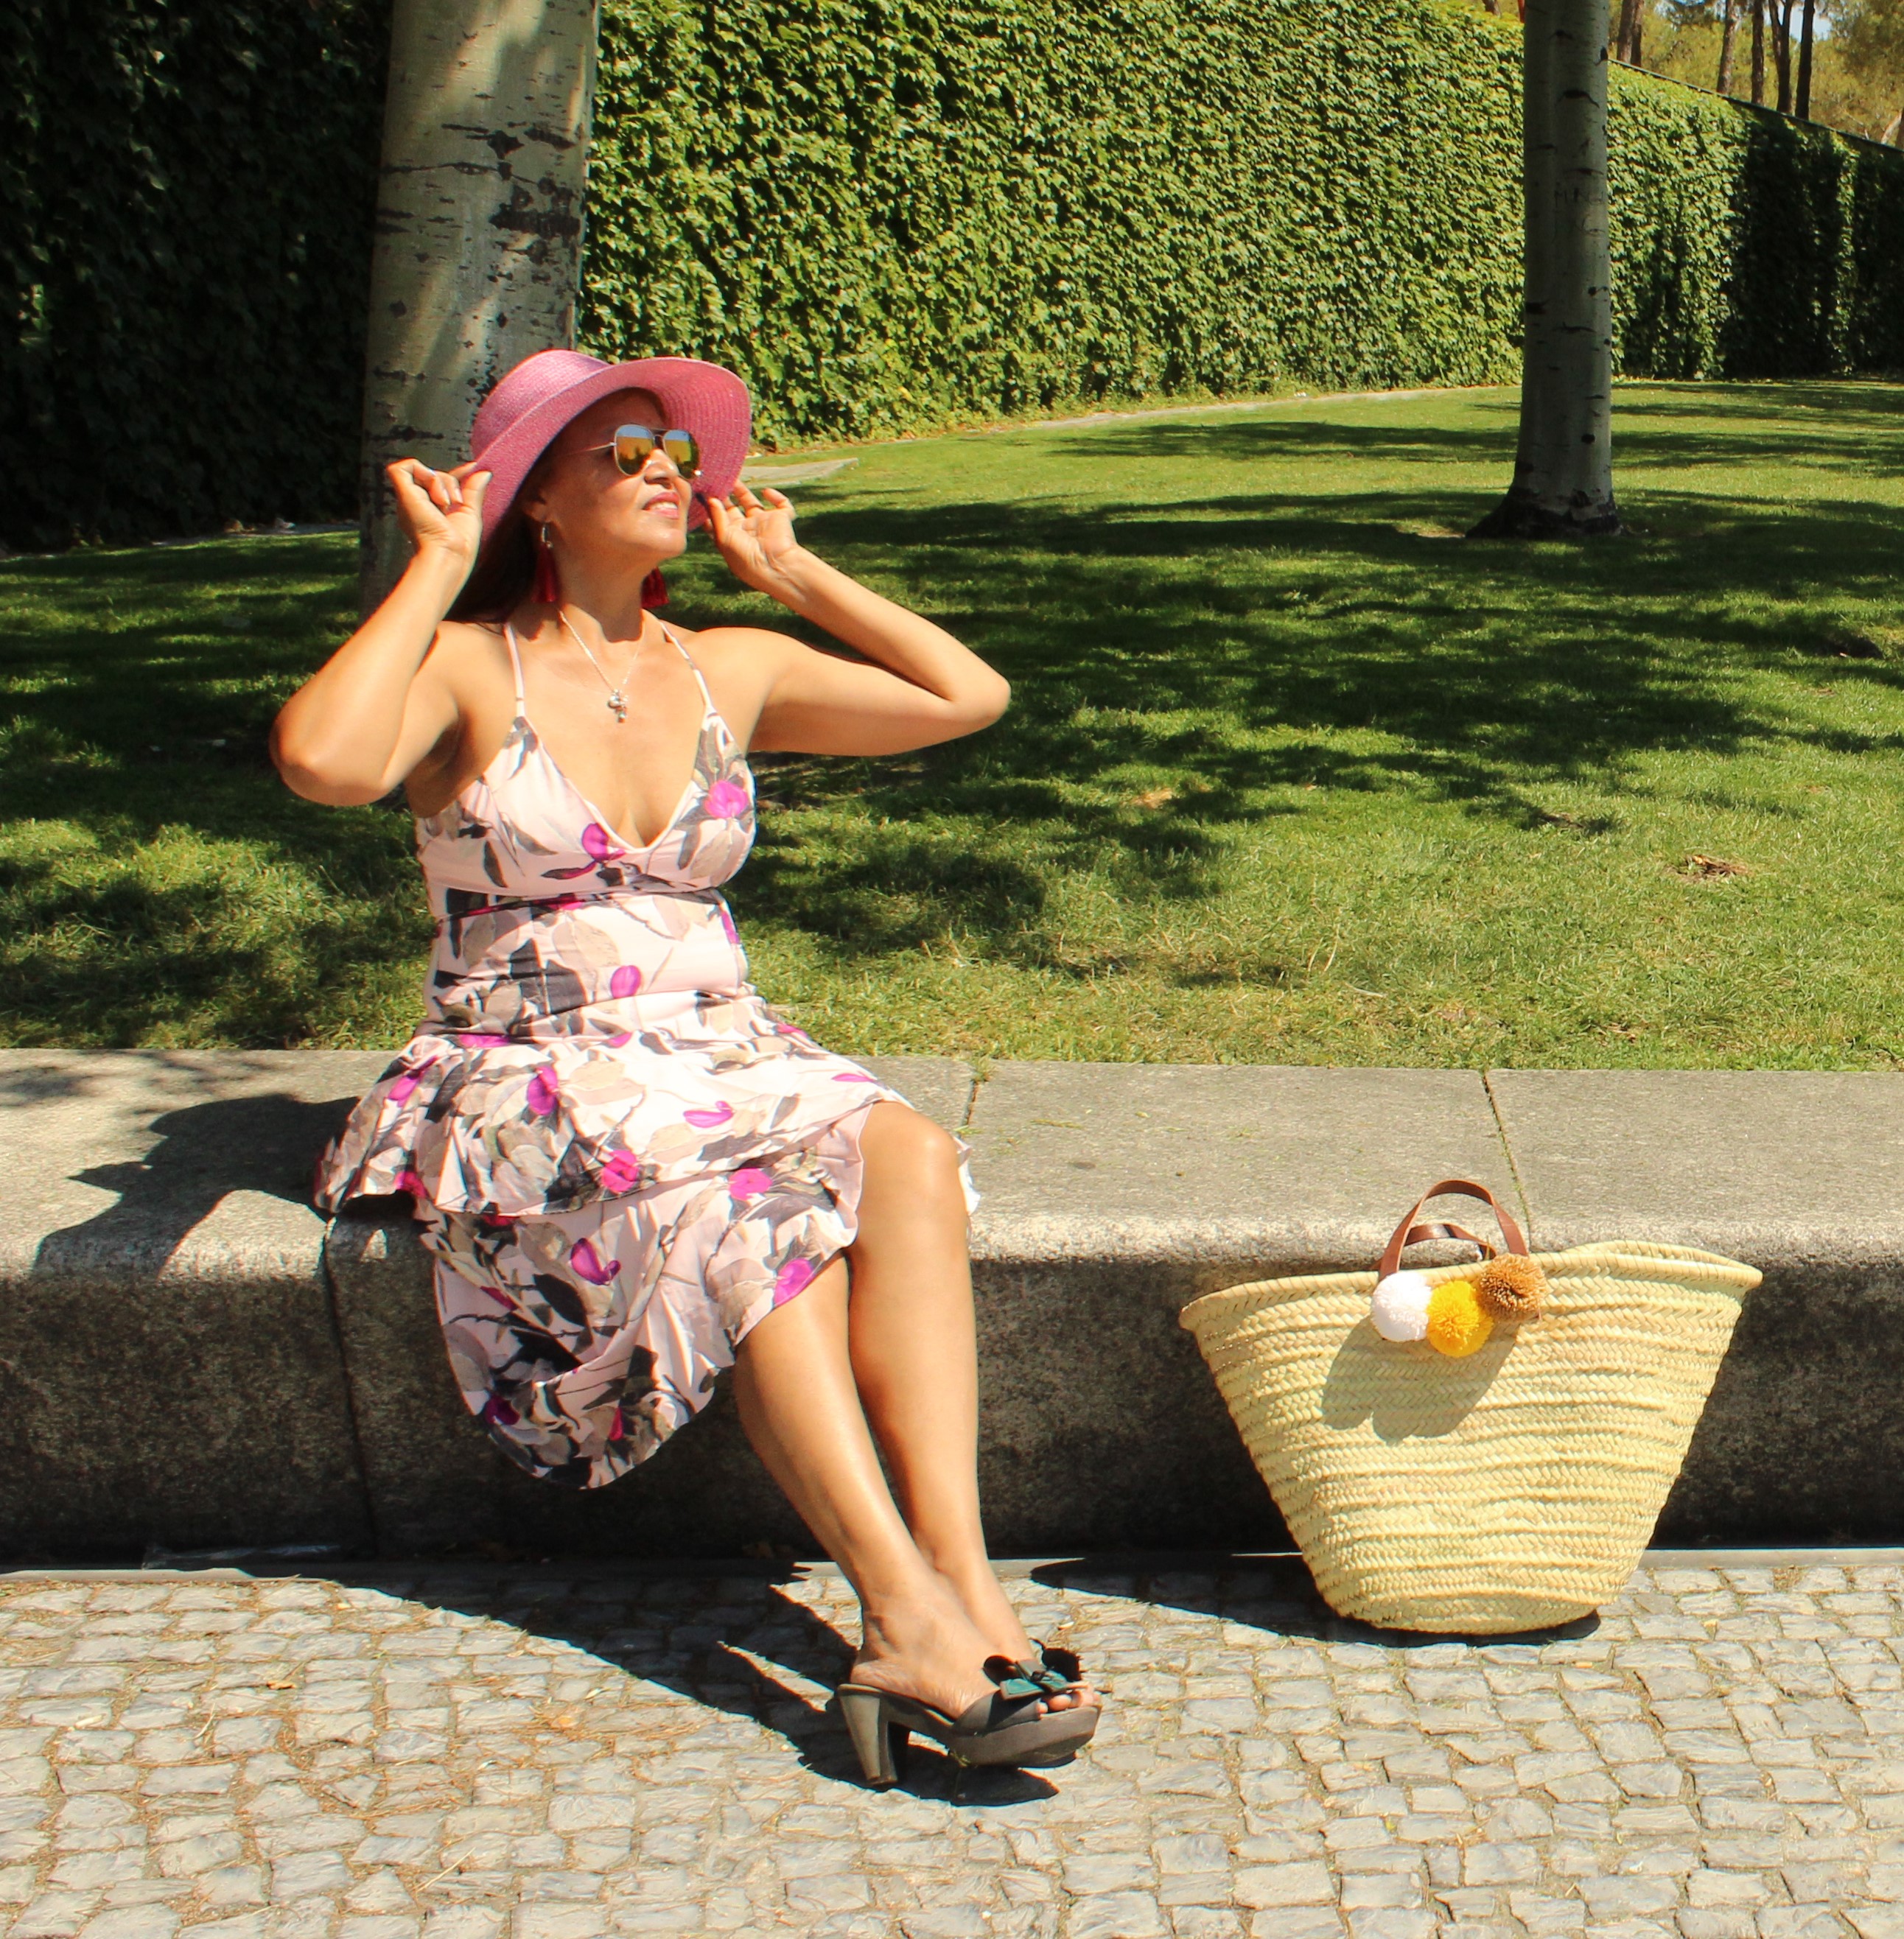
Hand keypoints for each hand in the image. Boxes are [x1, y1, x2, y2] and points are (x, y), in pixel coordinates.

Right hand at [388, 459, 488, 574]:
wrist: (448, 556)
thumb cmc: (459, 547)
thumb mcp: (470, 514)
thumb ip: (474, 491)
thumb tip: (484, 472)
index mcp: (431, 512)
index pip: (440, 483)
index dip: (455, 474)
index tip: (472, 468)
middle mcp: (418, 505)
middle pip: (435, 475)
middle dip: (451, 482)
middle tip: (457, 502)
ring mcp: (409, 499)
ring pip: (423, 471)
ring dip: (442, 482)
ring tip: (447, 504)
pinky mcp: (402, 494)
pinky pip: (404, 468)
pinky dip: (424, 473)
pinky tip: (436, 496)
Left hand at [705, 484, 807, 595]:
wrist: (774, 564)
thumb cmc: (746, 557)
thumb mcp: (724, 537)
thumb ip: (717, 516)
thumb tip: (711, 499)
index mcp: (733, 539)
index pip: (719, 521)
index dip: (711, 508)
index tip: (701, 494)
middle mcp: (747, 531)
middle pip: (733, 510)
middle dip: (724, 496)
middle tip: (714, 481)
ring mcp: (764, 524)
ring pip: (752, 503)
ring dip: (743, 491)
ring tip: (732, 478)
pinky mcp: (781, 519)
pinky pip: (782, 504)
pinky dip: (776, 496)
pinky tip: (766, 492)